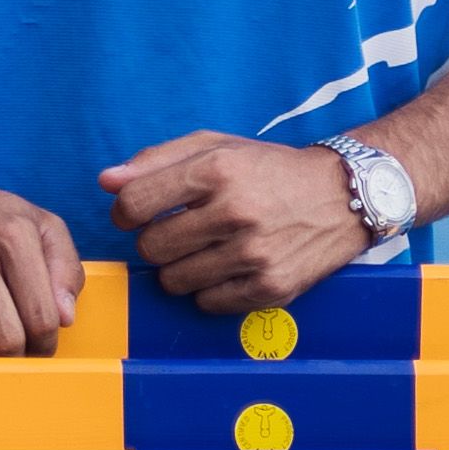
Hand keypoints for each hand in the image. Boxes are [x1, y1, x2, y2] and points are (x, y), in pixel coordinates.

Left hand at [102, 132, 369, 313]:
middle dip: (154, 241)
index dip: (124, 212)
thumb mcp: (215, 146)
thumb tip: (106, 181)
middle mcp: (236, 212)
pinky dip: (208, 290)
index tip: (134, 214)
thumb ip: (155, 159)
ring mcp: (255, 254)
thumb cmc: (268, 168)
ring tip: (203, 249)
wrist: (342, 195)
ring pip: (174, 281)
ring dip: (179, 268)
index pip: (134, 203)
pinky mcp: (271, 288)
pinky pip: (207, 303)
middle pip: (151, 247)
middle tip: (176, 232)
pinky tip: (226, 268)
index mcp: (217, 170)